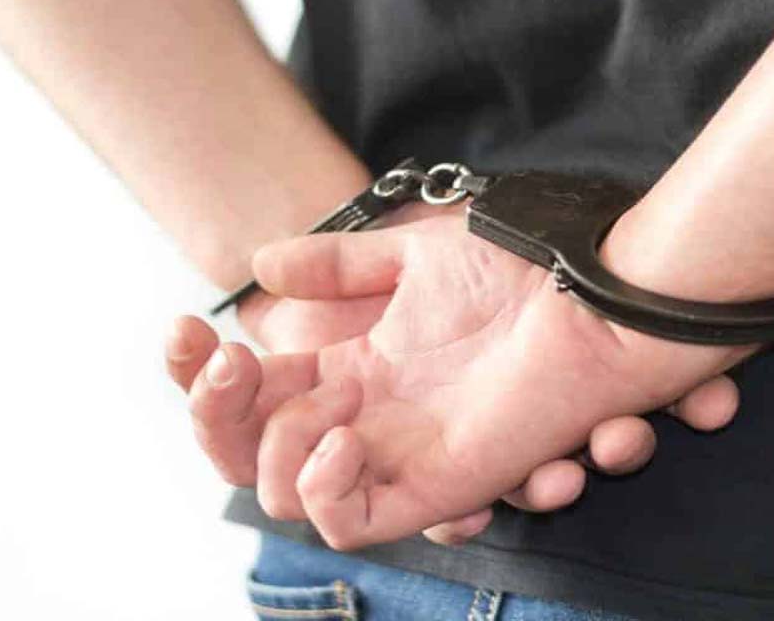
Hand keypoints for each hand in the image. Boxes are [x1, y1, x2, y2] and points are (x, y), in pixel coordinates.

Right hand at [193, 210, 750, 548]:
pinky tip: (342, 431)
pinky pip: (349, 519)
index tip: (182, 327)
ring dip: (269, 446)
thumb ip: (338, 267)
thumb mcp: (410, 254)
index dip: (198, 372)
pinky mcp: (435, 482)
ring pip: (284, 490)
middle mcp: (364, 413)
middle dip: (212, 411)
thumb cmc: (519, 265)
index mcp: (352, 363)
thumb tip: (262, 267)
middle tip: (232, 361)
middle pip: (247, 449)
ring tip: (320, 388)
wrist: (591, 287)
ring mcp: (395, 450)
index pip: (250, 389)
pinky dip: (320, 489)